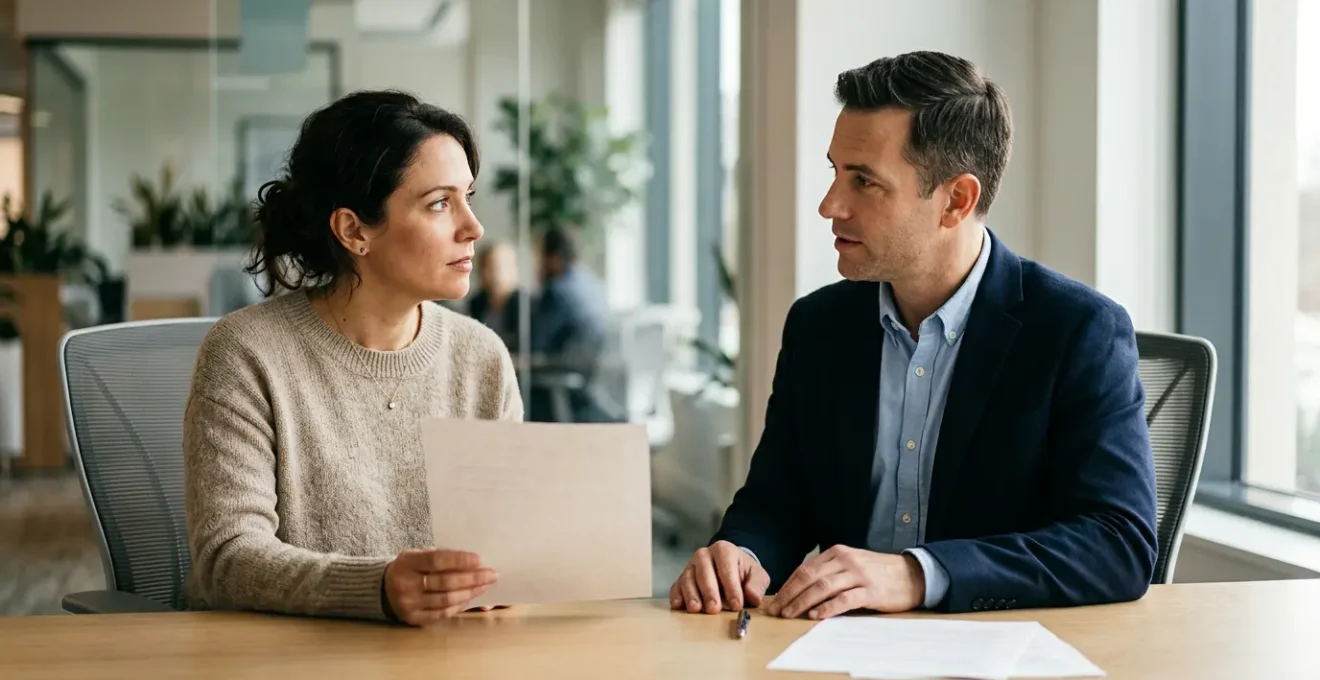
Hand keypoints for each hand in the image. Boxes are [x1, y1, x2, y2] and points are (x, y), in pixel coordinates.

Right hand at [383, 549, 497, 625]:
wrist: (383, 588)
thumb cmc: (409, 568)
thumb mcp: (417, 555)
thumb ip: (440, 556)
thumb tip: (473, 562)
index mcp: (407, 563)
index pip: (437, 561)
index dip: (460, 560)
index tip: (479, 559)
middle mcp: (405, 584)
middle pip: (445, 582)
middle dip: (472, 578)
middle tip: (491, 574)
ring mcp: (408, 604)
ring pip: (446, 600)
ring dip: (470, 593)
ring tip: (485, 586)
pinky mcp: (413, 619)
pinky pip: (441, 613)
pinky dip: (459, 606)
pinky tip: (470, 598)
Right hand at [669, 540, 770, 613]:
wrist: (731, 569)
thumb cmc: (744, 573)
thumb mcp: (757, 576)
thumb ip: (757, 585)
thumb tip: (752, 597)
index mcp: (724, 550)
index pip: (726, 568)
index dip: (731, 587)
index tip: (737, 605)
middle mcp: (704, 555)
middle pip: (704, 572)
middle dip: (709, 592)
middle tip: (714, 609)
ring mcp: (690, 566)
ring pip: (688, 579)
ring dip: (691, 595)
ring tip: (696, 609)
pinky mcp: (681, 579)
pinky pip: (676, 586)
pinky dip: (676, 596)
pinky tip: (678, 605)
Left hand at [766, 545, 924, 619]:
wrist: (912, 575)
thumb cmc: (878, 572)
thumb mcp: (851, 563)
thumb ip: (830, 570)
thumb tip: (801, 587)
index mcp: (838, 552)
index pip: (806, 568)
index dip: (789, 585)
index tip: (776, 600)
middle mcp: (846, 560)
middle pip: (810, 576)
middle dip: (790, 594)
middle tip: (777, 609)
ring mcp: (858, 575)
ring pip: (823, 587)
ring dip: (803, 602)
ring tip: (790, 614)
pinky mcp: (871, 591)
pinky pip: (845, 599)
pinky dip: (828, 607)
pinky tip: (817, 615)